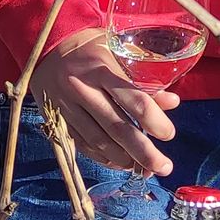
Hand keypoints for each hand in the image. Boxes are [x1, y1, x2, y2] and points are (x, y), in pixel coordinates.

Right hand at [32, 30, 181, 174]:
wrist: (47, 50)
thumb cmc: (90, 50)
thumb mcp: (117, 54)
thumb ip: (143, 81)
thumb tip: (172, 102)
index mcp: (101, 70)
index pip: (134, 100)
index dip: (155, 120)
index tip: (168, 134)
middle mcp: (83, 90)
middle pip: (118, 127)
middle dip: (144, 151)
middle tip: (164, 167)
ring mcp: (68, 108)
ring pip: (100, 141)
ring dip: (126, 159)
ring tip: (146, 169)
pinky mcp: (58, 121)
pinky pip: (84, 145)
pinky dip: (104, 158)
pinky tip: (122, 164)